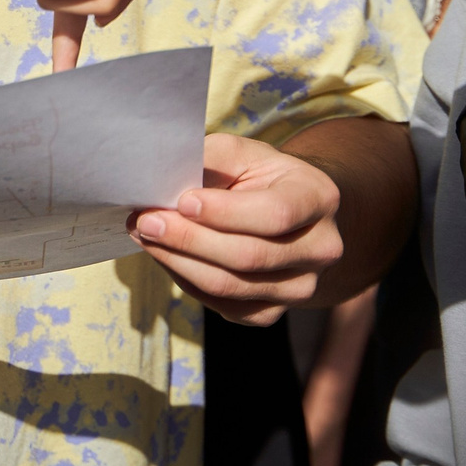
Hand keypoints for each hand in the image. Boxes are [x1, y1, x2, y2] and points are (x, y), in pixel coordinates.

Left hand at [129, 133, 343, 325]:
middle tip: (146, 220)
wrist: (288, 214)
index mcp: (318, 199)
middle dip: (189, 239)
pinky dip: (186, 280)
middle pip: (248, 256)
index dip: (225, 212)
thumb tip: (165, 177)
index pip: (275, 214)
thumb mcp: (243, 153)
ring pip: (231, 286)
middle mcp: (320, 249)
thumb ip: (212, 160)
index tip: (182, 201)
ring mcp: (300, 288)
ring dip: (178, 262)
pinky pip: (222, 305)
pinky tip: (165, 255)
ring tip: (145, 235)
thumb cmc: (260, 176)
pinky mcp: (271, 312)